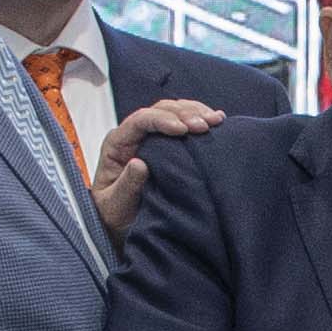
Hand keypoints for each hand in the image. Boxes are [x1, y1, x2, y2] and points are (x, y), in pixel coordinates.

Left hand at [89, 94, 227, 228]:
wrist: (120, 220)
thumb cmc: (115, 211)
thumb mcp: (116, 204)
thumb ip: (126, 185)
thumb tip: (140, 163)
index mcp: (117, 143)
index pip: (140, 120)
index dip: (162, 121)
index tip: (183, 129)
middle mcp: (133, 134)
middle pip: (160, 110)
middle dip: (184, 114)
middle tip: (205, 126)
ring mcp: (150, 136)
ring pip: (173, 111)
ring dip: (195, 113)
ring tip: (216, 120)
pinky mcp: (165, 143)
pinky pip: (182, 122)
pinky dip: (199, 118)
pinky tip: (216, 120)